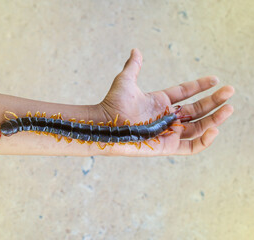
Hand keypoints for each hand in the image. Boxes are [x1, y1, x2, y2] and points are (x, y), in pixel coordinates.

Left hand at [97, 49, 233, 155]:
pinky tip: (214, 129)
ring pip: (197, 127)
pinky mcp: (166, 147)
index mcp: (160, 102)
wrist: (105, 124)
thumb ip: (134, 66)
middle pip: (196, 110)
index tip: (215, 79)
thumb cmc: (113, 103)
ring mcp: (167, 132)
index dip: (201, 86)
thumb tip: (136, 50)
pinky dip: (204, 141)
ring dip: (214, 119)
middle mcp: (166, 117)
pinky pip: (190, 147)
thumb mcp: (126, 81)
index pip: (186, 93)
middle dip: (214, 101)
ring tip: (228, 108)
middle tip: (230, 91)